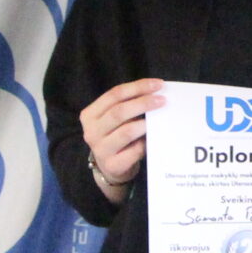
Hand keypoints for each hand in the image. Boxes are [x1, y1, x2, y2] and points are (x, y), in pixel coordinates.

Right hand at [80, 78, 165, 201]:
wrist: (109, 168)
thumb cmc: (115, 136)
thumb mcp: (114, 119)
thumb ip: (127, 105)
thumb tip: (155, 93)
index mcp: (90, 115)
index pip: (114, 94)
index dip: (137, 87)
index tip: (158, 84)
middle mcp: (91, 131)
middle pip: (119, 111)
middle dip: (143, 103)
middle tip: (162, 100)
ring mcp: (101, 150)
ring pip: (127, 131)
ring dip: (146, 123)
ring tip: (160, 119)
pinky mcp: (113, 165)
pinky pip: (134, 150)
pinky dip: (146, 143)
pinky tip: (153, 139)